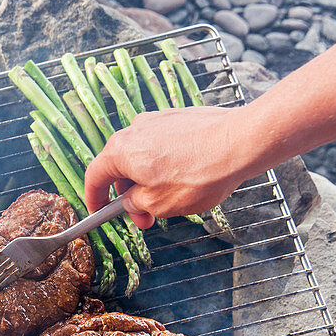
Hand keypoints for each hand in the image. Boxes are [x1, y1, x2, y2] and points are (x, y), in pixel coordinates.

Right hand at [82, 105, 257, 228]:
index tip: (99, 212)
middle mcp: (135, 130)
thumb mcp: (159, 204)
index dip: (94, 198)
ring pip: (143, 157)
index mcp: (121, 151)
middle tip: (146, 217)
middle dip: (130, 195)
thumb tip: (130, 201)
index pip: (94, 177)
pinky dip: (166, 164)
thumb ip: (134, 205)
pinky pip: (162, 145)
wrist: (240, 143)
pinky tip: (187, 177)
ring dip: (149, 180)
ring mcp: (157, 121)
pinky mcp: (178, 118)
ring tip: (172, 198)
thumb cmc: (200, 174)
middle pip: (120, 167)